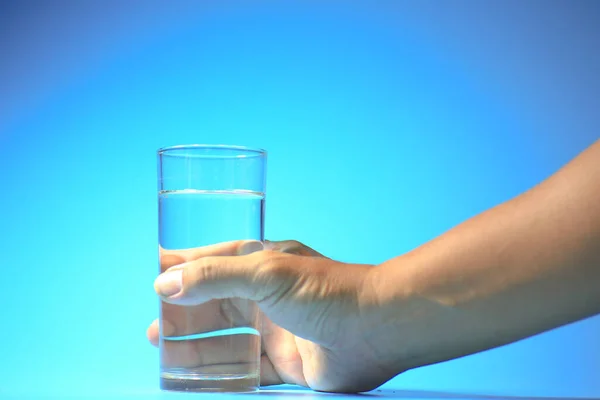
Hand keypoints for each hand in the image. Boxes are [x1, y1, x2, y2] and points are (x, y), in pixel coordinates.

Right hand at [147, 240, 398, 391]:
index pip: (213, 263)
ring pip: (226, 340)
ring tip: (165, 354)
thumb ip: (215, 277)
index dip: (184, 271)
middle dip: (183, 316)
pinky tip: (196, 380)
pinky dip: (221, 376)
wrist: (376, 329)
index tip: (155, 280)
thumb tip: (165, 283)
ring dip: (196, 347)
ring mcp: (275, 331)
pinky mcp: (285, 365)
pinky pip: (244, 371)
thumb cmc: (326, 290)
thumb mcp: (265, 273)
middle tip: (154, 331)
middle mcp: (266, 297)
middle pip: (214, 306)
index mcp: (262, 264)